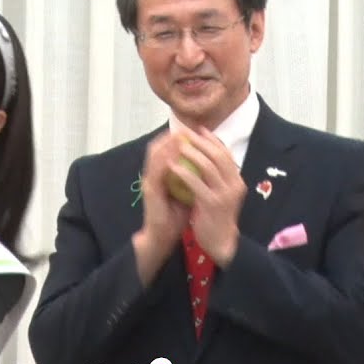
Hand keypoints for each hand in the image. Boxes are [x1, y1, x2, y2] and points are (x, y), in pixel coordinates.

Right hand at [137, 131, 191, 251]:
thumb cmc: (177, 215)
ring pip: (155, 155)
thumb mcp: (189, 192)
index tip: (195, 130)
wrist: (163, 236)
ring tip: (181, 135)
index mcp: (163, 173)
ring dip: (167, 144)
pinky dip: (164, 161)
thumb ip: (196, 178)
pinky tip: (174, 155)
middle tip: (187, 127)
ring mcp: (150, 181)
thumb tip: (213, 165)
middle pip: (159, 146)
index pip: (168, 149)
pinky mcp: (150, 190)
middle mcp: (154, 174)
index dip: (180, 138)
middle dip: (172, 136)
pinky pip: (156, 172)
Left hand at [173, 127, 245, 264]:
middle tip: (186, 133)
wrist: (221, 243)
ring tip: (179, 146)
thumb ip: (217, 178)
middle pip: (219, 155)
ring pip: (209, 166)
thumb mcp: (222, 194)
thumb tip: (206, 158)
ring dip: (193, 153)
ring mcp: (225, 194)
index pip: (226, 153)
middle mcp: (235, 184)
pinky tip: (173, 167)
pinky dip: (185, 173)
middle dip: (201, 141)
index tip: (199, 130)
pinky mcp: (213, 204)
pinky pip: (197, 183)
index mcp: (237, 180)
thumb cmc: (217, 217)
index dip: (213, 139)